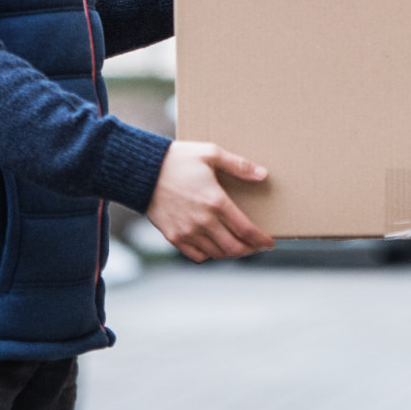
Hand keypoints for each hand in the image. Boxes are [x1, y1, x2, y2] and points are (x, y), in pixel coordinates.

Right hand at [145, 141, 274, 261]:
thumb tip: (263, 174)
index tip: (269, 242)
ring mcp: (187, 231)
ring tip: (237, 245)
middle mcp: (203, 221)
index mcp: (216, 202)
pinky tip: (214, 245)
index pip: (246, 230)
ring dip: (230, 252)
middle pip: (234, 248)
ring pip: (217, 254)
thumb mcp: (211, 153)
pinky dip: (209, 254)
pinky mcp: (173, 236)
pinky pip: (196, 255)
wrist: (141, 170)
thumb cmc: (178, 159)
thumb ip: (239, 165)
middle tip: (256, 245)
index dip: (261, 240)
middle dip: (249, 249)